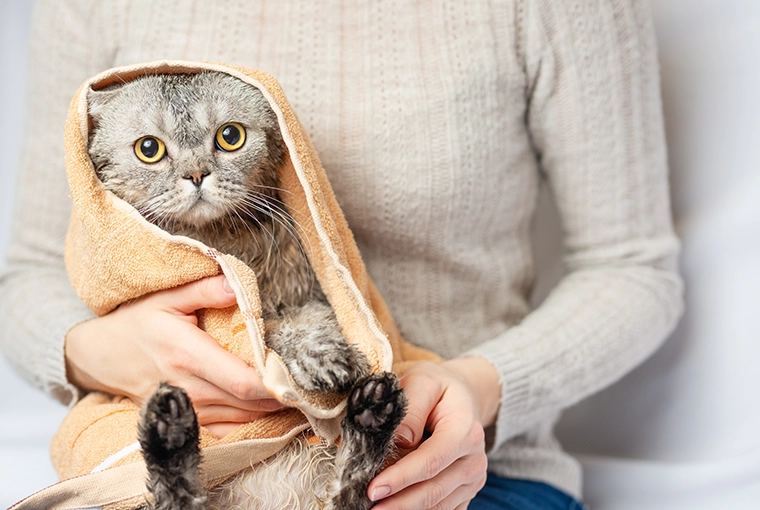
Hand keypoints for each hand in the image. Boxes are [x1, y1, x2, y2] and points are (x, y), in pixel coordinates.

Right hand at [65, 275, 283, 435]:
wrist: (102, 356)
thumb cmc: (138, 322)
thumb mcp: (166, 297)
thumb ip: (205, 290)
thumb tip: (237, 286)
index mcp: (188, 355)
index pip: (242, 382)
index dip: (275, 385)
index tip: (300, 374)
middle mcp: (190, 388)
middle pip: (250, 403)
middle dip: (284, 395)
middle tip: (310, 380)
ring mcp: (188, 409)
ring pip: (244, 418)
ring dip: (273, 408)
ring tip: (298, 390)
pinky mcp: (187, 420)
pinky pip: (229, 429)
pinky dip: (254, 421)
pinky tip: (271, 406)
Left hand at [368, 358, 500, 508]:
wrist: (462, 398)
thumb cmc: (436, 387)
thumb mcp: (422, 381)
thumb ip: (411, 407)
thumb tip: (399, 439)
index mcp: (465, 431)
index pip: (430, 461)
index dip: (401, 478)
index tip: (373, 489)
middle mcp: (474, 460)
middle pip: (433, 491)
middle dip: (398, 504)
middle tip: (367, 508)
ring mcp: (472, 480)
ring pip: (437, 505)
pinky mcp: (465, 492)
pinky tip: (396, 507)